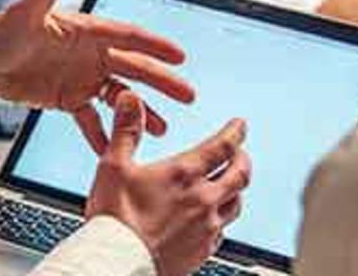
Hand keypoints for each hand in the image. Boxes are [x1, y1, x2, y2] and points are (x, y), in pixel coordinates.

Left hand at [0, 0, 194, 136]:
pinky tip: (114, 148)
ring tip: (161, 128)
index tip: (180, 55)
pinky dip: (102, 133)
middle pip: (134, 68)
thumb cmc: (1, 32)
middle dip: (162, 82)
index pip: (129, 37)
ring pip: (119, 96)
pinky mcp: (68, 99)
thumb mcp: (23, 14)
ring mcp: (82, 77)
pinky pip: (90, 119)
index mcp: (88, 31)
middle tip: (187, 95)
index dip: (155, 46)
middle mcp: (91, 54)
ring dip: (140, 111)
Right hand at [86, 92, 250, 275]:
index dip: (236, 132)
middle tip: (241, 152)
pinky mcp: (202, 251)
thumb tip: (130, 99)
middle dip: (243, 159)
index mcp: (185, 174)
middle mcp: (203, 200)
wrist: (117, 264)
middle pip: (241, 175)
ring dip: (236, 190)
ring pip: (237, 204)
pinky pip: (223, 231)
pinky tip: (212, 219)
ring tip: (230, 184)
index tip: (240, 125)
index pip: (223, 146)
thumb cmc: (114, 219)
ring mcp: (206, 228)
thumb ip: (126, 130)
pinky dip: (222, 219)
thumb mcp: (113, 166)